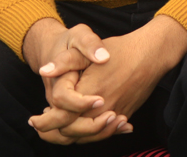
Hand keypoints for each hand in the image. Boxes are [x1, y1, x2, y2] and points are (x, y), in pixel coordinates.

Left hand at [31, 15, 186, 144]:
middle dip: (53, 132)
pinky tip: (82, 128)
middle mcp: (102, 109)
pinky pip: (103, 133)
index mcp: (89, 94)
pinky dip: (90, 135)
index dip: (44, 122)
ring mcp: (115, 114)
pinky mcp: (124, 115)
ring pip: (87, 137)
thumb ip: (65, 61)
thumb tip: (45, 71)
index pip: (60, 119)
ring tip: (57, 128)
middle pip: (71, 133)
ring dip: (71, 135)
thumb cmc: (121, 49)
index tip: (34, 119)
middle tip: (41, 124)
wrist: (152, 53)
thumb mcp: (88, 49)